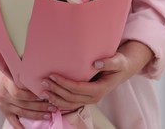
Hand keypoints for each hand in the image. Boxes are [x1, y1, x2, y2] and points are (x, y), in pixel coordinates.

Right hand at [0, 57, 56, 128]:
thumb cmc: (5, 74)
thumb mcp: (12, 71)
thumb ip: (24, 74)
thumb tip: (42, 74)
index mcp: (6, 84)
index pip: (19, 92)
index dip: (32, 95)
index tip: (45, 94)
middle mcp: (4, 96)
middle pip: (23, 104)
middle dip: (39, 106)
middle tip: (52, 106)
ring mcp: (4, 105)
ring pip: (21, 112)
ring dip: (36, 114)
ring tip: (48, 114)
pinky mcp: (4, 112)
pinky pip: (12, 121)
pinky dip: (20, 127)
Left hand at [39, 41, 153, 110]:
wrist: (122, 70)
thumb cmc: (119, 64)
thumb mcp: (117, 61)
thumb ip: (108, 63)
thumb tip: (95, 64)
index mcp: (100, 89)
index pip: (78, 88)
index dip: (64, 83)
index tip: (53, 75)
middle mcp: (94, 97)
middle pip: (71, 97)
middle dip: (56, 90)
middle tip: (44, 81)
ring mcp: (89, 99)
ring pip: (69, 103)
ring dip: (55, 98)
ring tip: (42, 90)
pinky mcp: (85, 98)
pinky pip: (71, 104)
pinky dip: (59, 102)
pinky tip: (49, 97)